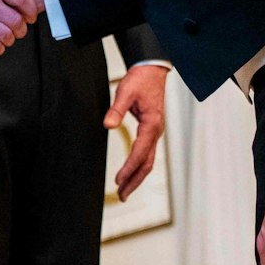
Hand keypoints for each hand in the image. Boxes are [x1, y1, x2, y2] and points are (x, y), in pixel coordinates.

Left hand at [106, 64, 168, 201]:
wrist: (152, 69)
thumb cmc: (141, 79)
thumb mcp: (125, 92)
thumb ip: (117, 110)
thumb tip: (108, 125)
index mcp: (152, 124)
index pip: (140, 153)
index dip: (129, 168)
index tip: (118, 180)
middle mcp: (156, 131)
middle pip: (147, 163)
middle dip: (134, 181)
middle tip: (122, 195)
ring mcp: (155, 132)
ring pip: (148, 161)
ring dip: (137, 177)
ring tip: (124, 191)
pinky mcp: (151, 130)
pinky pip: (147, 153)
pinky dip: (139, 166)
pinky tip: (130, 173)